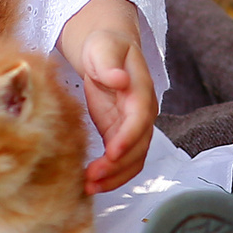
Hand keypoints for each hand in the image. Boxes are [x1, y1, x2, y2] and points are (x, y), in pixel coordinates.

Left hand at [60, 0, 156, 193]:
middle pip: (139, 146)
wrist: (107, 50)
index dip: (128, 138)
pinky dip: (111, 174)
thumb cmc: (105, 45)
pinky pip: (123, 160)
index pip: (139, 120)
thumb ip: (109, 63)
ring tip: (89, 187)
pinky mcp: (120, 133)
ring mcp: (133, 125)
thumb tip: (119, 80)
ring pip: (133, 159)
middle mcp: (143, 112)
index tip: (112, 153)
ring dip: (115, 177)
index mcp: (140, 90)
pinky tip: (92, 183)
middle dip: (117, 166)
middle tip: (91, 179)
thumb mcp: (103, 47)